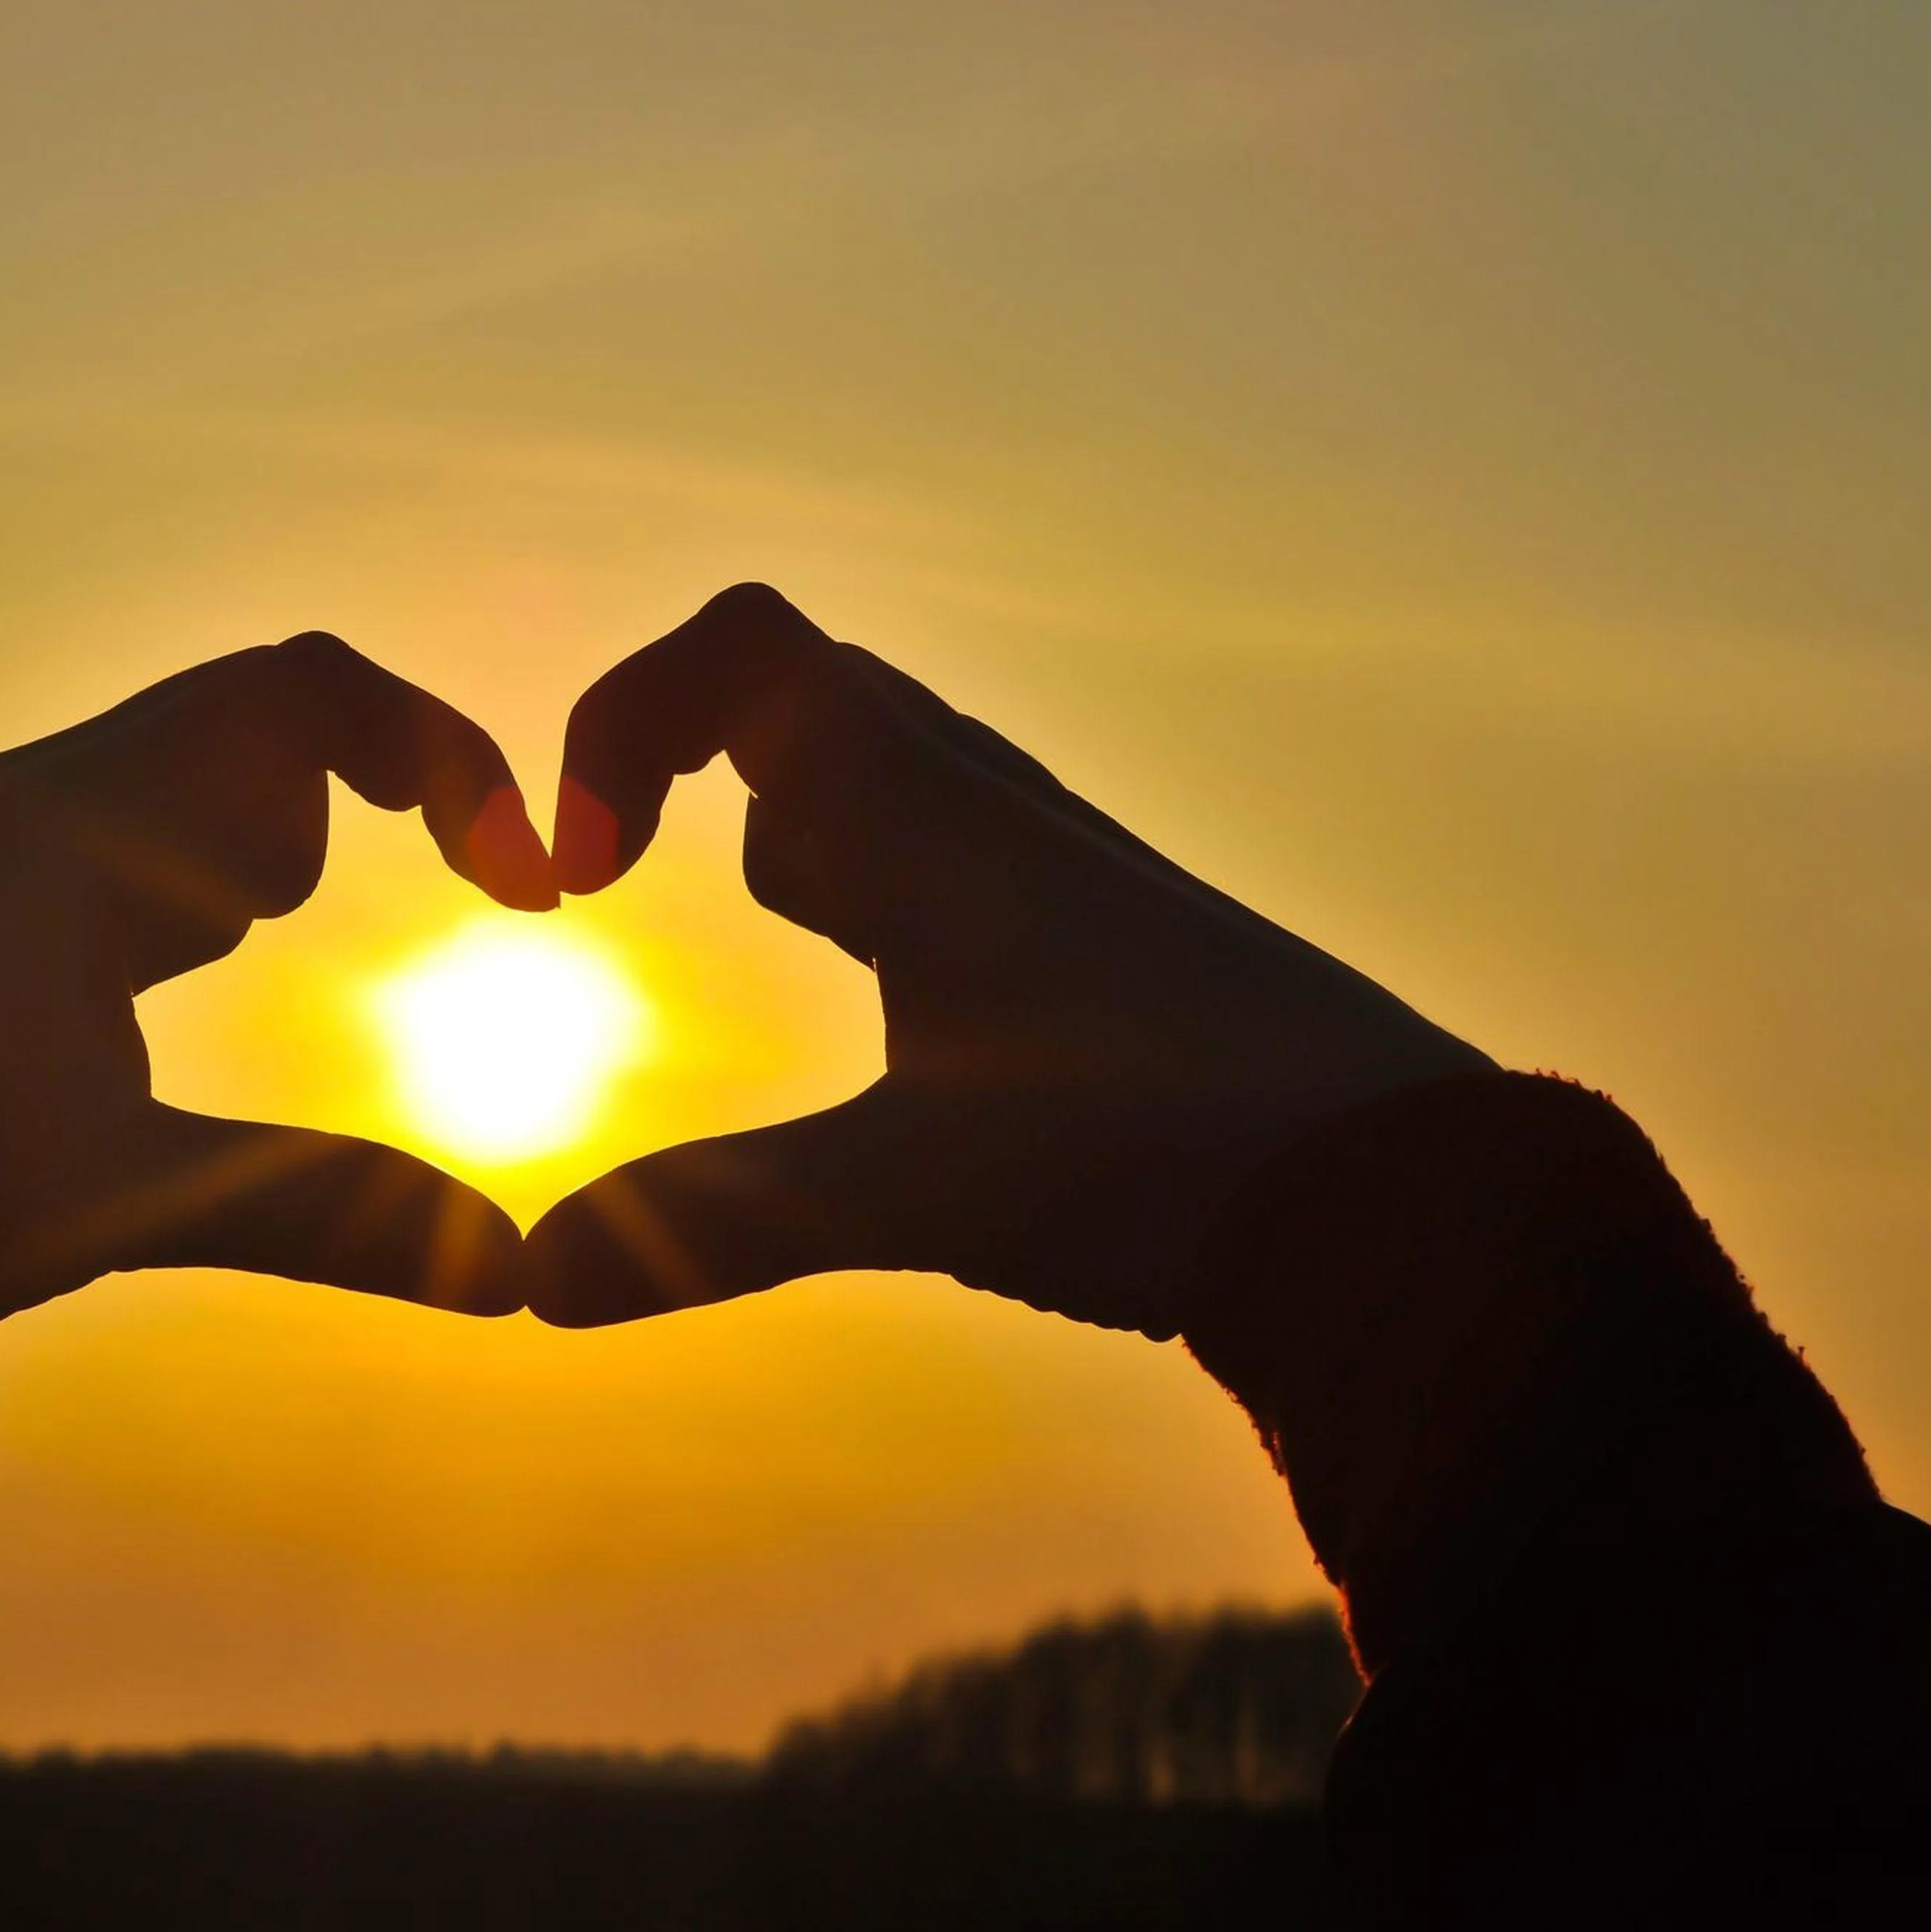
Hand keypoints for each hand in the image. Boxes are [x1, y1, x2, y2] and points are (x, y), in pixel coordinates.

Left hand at [0, 634, 556, 1354]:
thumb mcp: (121, 1201)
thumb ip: (327, 1215)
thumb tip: (520, 1274)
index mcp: (76, 824)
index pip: (303, 690)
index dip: (445, 757)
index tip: (525, 883)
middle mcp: (26, 803)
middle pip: (249, 716)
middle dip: (361, 797)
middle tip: (403, 920)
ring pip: (174, 774)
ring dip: (261, 838)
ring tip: (254, 946)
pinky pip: (110, 829)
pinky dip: (188, 872)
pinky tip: (177, 959)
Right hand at [528, 585, 1486, 1336]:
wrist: (1403, 1189)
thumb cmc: (1170, 1150)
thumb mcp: (915, 1190)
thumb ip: (715, 1221)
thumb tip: (527, 1283)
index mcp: (927, 814)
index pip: (746, 648)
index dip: (625, 719)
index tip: (586, 868)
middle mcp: (988, 808)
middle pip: (803, 694)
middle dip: (688, 772)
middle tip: (635, 893)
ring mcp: (1051, 867)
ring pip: (881, 775)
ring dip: (796, 833)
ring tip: (795, 945)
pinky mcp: (1101, 941)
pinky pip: (949, 855)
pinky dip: (876, 894)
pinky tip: (899, 1018)